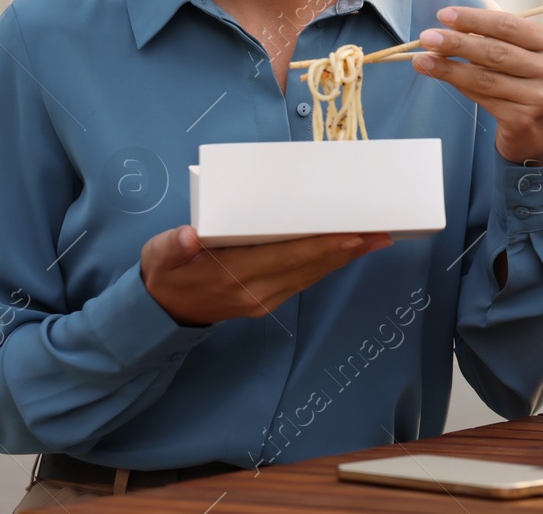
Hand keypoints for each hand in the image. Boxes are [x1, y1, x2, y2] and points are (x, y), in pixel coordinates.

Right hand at [141, 226, 392, 325]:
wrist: (161, 311)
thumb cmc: (166, 272)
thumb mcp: (161, 255)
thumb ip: (174, 246)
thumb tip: (188, 236)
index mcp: (231, 275)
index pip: (286, 257)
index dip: (321, 246)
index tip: (352, 235)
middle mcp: (255, 291)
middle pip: (309, 267)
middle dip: (347, 250)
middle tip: (382, 232)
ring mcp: (264, 299)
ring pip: (312, 275)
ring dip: (345, 258)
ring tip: (376, 238)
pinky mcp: (269, 300)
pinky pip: (305, 280)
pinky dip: (328, 264)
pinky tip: (347, 251)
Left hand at [411, 6, 542, 163]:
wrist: (536, 132)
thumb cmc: (520, 83)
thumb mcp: (517, 55)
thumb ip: (492, 39)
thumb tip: (447, 27)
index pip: (508, 25)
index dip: (474, 19)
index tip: (444, 15)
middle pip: (496, 51)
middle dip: (457, 43)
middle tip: (427, 37)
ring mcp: (540, 96)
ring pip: (485, 77)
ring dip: (449, 67)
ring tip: (422, 59)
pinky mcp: (523, 119)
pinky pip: (483, 98)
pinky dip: (458, 85)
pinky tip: (439, 77)